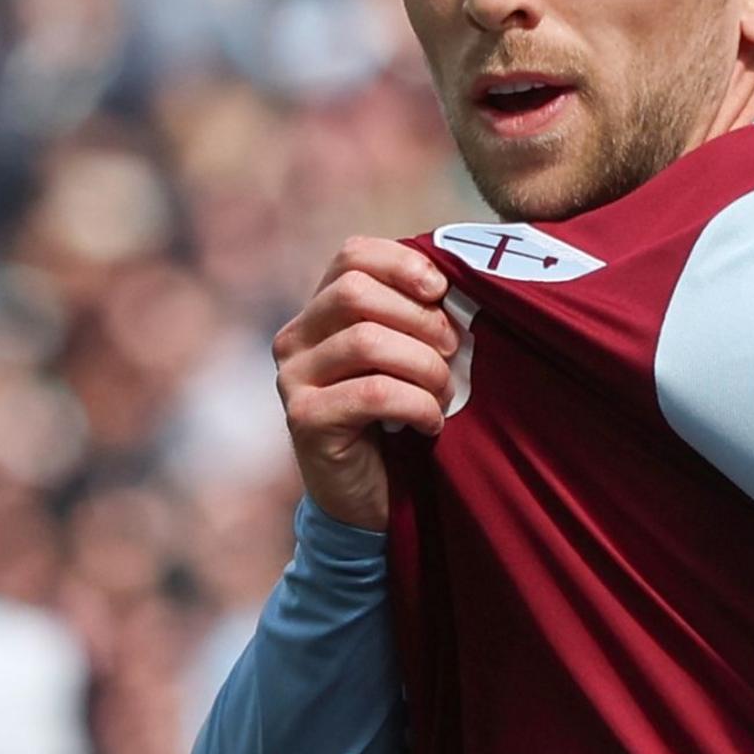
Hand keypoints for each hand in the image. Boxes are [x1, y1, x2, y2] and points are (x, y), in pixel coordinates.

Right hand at [273, 236, 459, 531]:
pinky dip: (417, 405)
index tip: (442, 291)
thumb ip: (416, 315)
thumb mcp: (407, 356)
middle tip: (453, 351)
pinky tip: (430, 424)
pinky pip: (374, 393)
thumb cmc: (400, 420)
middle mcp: (295, 339)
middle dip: (420, 319)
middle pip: (356, 292)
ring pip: (367, 341)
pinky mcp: (304, 419)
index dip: (403, 264)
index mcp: (320, 312)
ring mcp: (293, 379)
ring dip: (425, 367)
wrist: (371, 498)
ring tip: (444, 394)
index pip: (352, 256)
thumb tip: (459, 278)